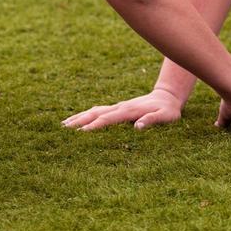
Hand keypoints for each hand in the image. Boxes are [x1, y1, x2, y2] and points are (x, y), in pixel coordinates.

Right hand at [61, 88, 184, 130]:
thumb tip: (137, 127)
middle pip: (95, 113)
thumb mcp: (165, 117)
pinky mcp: (117, 108)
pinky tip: (78, 120)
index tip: (80, 134)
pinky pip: (98, 111)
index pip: (107, 119)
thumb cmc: (168, 110)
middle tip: (63, 130)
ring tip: (63, 125)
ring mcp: (117, 107)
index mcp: (129, 111)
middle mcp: (119, 107)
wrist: (167, 96)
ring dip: (79, 117)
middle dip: (79, 121)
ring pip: (94, 111)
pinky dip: (86, 115)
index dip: (93, 127)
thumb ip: (152, 120)